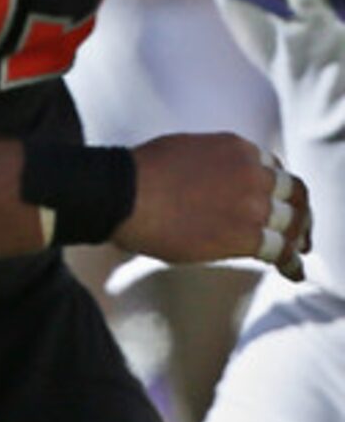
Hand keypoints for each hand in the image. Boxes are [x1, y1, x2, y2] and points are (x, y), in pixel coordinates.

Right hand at [116, 134, 308, 280]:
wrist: (123, 194)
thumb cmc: (137, 176)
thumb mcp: (183, 151)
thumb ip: (208, 163)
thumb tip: (204, 180)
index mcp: (237, 148)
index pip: (272, 168)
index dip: (278, 189)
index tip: (277, 202)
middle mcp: (253, 171)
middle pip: (293, 193)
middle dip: (298, 212)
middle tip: (299, 229)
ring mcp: (252, 202)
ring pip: (292, 222)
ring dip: (297, 239)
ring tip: (298, 253)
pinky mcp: (245, 234)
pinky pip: (279, 249)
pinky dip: (290, 263)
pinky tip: (292, 272)